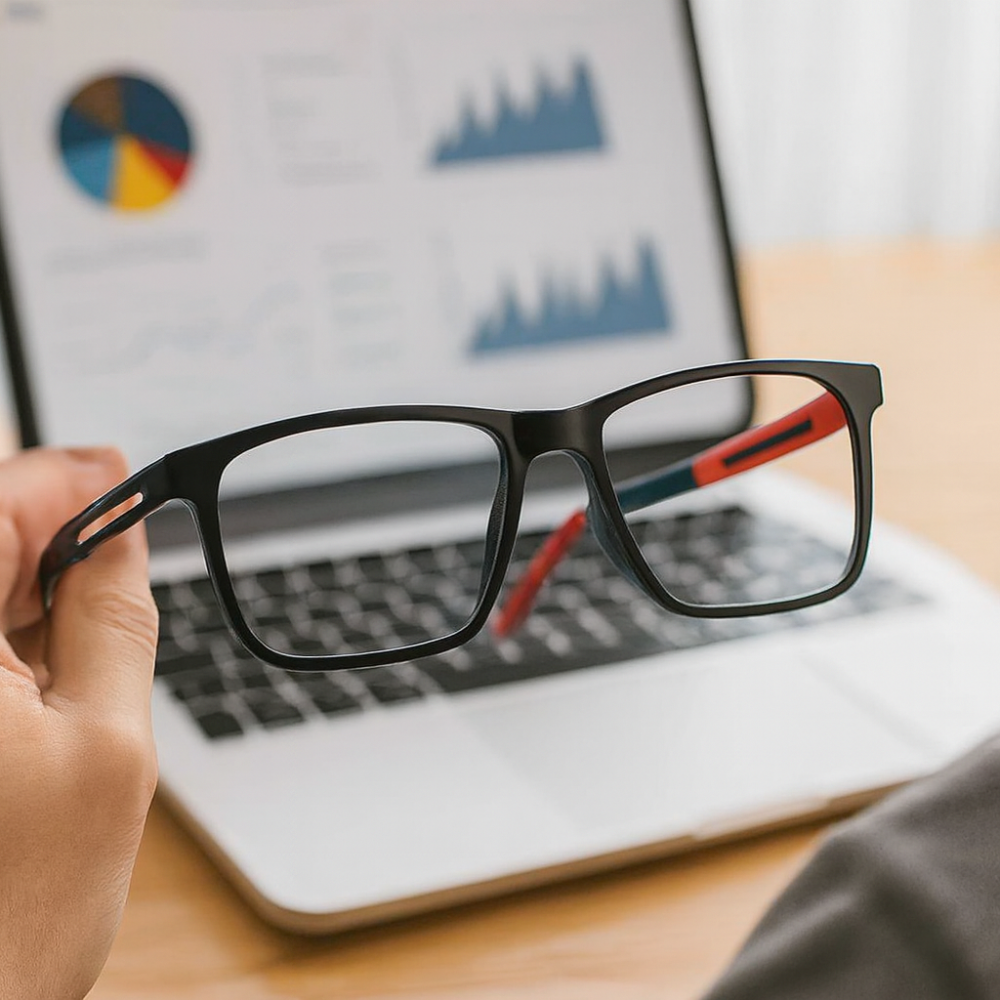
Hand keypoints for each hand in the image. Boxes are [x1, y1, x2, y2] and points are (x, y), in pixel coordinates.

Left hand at [0, 447, 158, 999]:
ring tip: (73, 655)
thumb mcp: (108, 747)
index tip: (123, 476)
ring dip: (28, 595)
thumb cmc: (7, 923)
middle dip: (49, 538)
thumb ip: (118, 620)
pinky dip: (5, 639)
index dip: (65, 481)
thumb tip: (123, 534)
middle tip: (118, 562)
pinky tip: (35, 677)